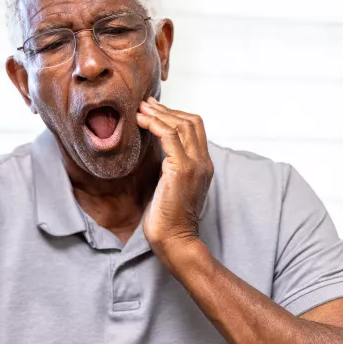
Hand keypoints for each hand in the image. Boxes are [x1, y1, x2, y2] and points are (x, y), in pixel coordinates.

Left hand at [136, 97, 213, 259]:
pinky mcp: (181, 170)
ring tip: (139, 107)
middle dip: (167, 109)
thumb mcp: (172, 187)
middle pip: (191, 121)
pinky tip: (139, 120)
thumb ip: (171, 168)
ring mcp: (195, 165)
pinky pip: (169, 136)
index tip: (155, 110)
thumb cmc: (169, 220)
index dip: (176, 115)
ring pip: (181, 125)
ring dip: (158, 113)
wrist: (175, 241)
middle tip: (145, 103)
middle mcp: (203, 162)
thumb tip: (156, 154)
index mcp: (204, 166)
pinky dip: (154, 124)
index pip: (196, 129)